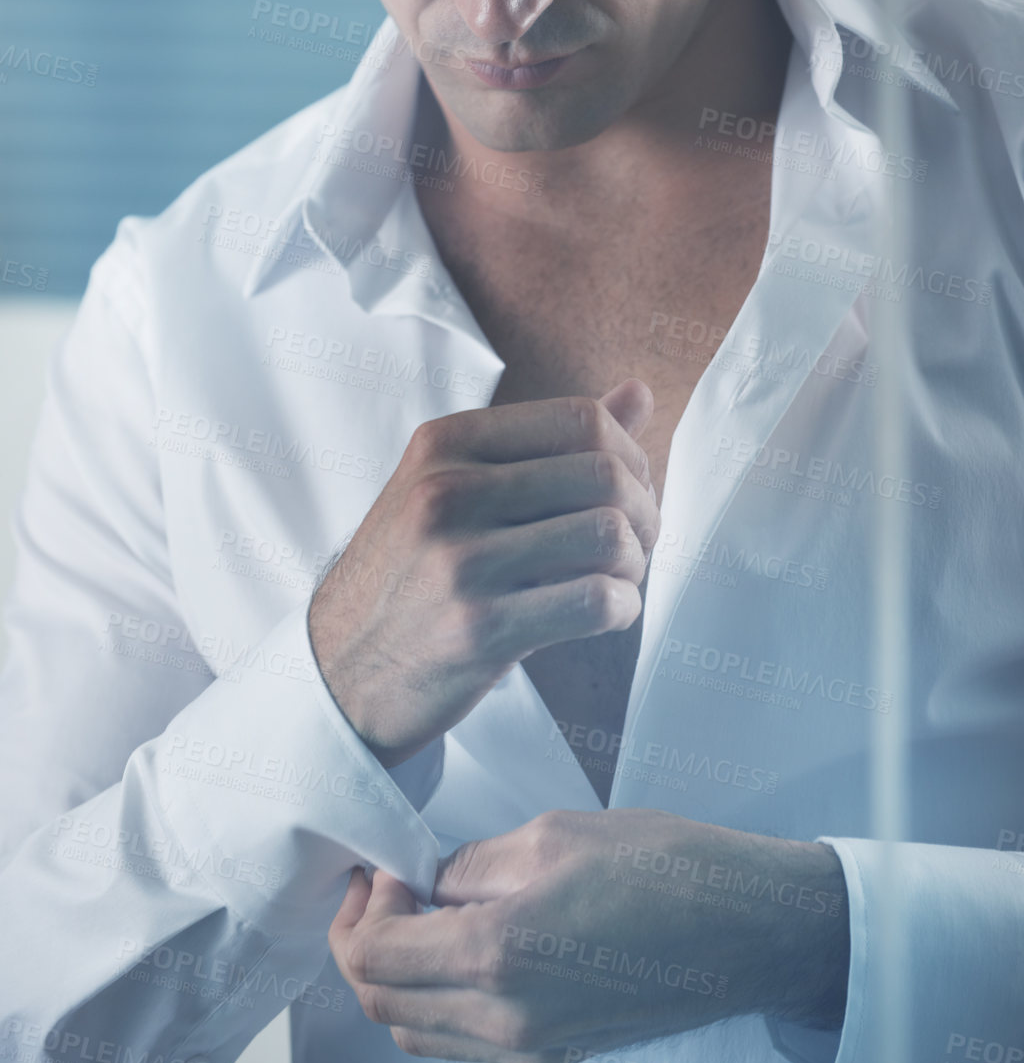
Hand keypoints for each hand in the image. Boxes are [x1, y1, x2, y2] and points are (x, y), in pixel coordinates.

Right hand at [308, 381, 657, 765]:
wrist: (340, 669)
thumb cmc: (414, 572)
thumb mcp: (458, 487)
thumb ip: (550, 442)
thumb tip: (639, 393)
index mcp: (444, 443)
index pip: (580, 418)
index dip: (630, 454)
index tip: (632, 490)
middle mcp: (446, 492)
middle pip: (604, 475)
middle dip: (644, 512)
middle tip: (637, 543)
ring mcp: (458, 561)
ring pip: (608, 535)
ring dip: (634, 563)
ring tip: (617, 579)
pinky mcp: (476, 630)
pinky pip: (594, 601)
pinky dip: (622, 607)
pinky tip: (605, 612)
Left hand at [327, 810, 849, 1062]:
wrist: (748, 928)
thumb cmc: (668, 869)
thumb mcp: (555, 834)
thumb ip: (471, 863)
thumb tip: (425, 879)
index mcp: (501, 954)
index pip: (375, 956)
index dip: (362, 907)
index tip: (383, 866)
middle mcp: (507, 1018)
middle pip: (383, 1004)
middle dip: (366, 942)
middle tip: (387, 887)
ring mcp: (531, 1047)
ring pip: (415, 1032)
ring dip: (397, 976)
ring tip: (422, 914)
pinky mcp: (554, 1052)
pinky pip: (461, 1040)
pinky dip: (437, 999)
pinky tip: (462, 944)